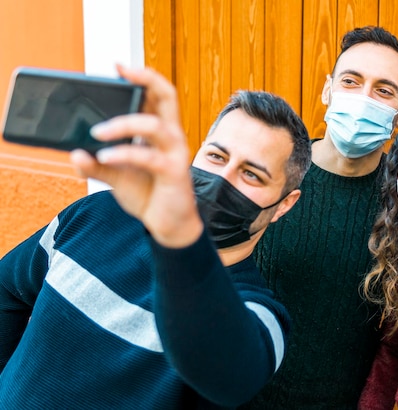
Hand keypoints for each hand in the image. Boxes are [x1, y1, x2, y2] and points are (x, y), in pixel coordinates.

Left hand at [70, 65, 202, 247]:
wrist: (169, 225)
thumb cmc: (150, 196)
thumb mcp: (117, 177)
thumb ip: (97, 165)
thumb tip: (75, 154)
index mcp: (162, 132)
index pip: (159, 95)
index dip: (142, 76)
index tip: (117, 66)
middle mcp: (173, 138)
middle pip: (168, 96)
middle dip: (146, 79)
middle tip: (121, 72)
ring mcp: (176, 154)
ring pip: (154, 124)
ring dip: (123, 123)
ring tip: (98, 132)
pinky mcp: (174, 172)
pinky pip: (148, 157)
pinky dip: (123, 154)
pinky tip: (104, 157)